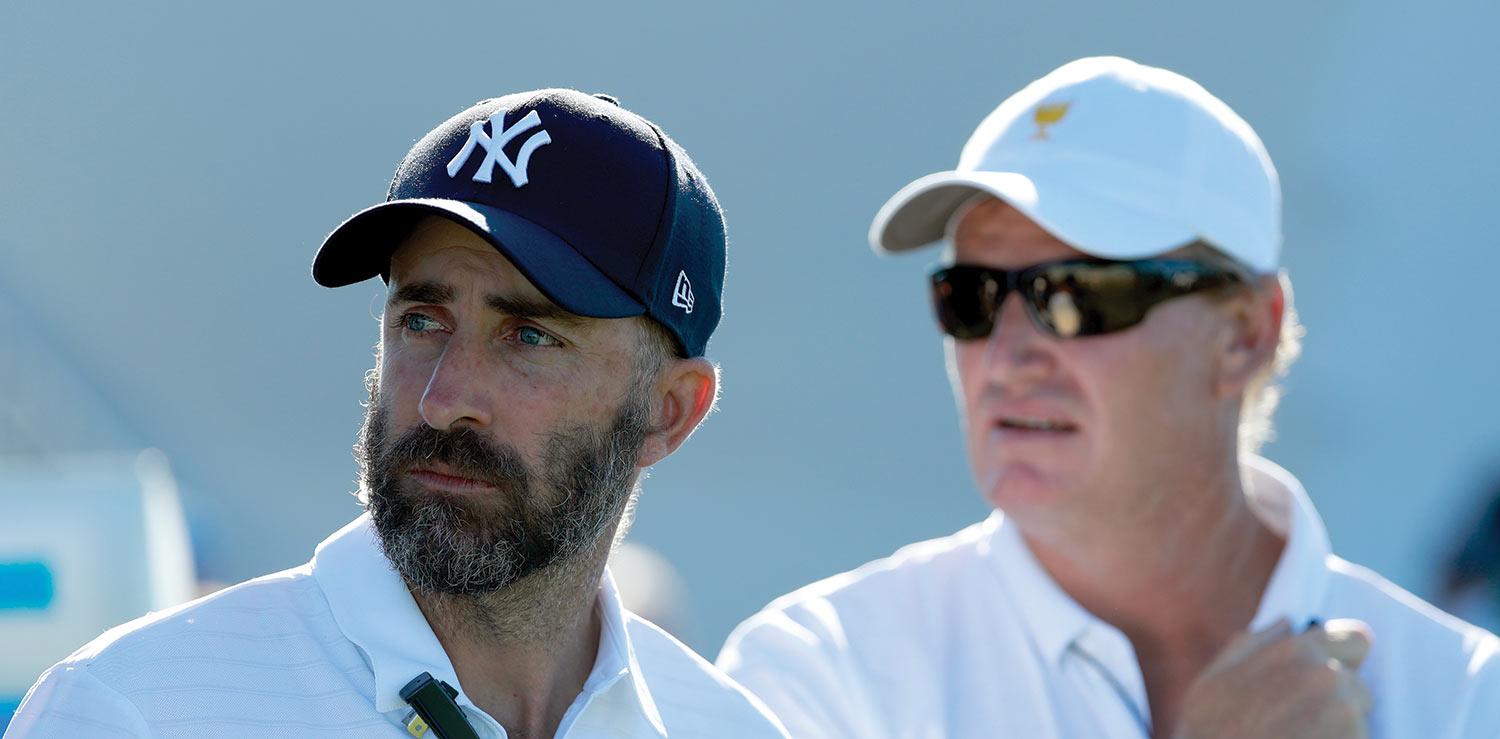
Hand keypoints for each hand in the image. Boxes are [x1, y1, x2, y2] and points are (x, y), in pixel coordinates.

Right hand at [1172, 618, 1373, 738]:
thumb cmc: (1210, 733)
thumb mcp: (1214, 679)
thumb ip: (1253, 644)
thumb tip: (1287, 623)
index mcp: (1296, 651)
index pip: (1354, 640)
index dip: (1341, 659)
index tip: (1325, 678)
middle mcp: (1328, 677)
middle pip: (1356, 684)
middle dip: (1336, 700)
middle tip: (1297, 721)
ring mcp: (1346, 716)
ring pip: (1358, 718)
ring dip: (1339, 729)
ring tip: (1298, 737)